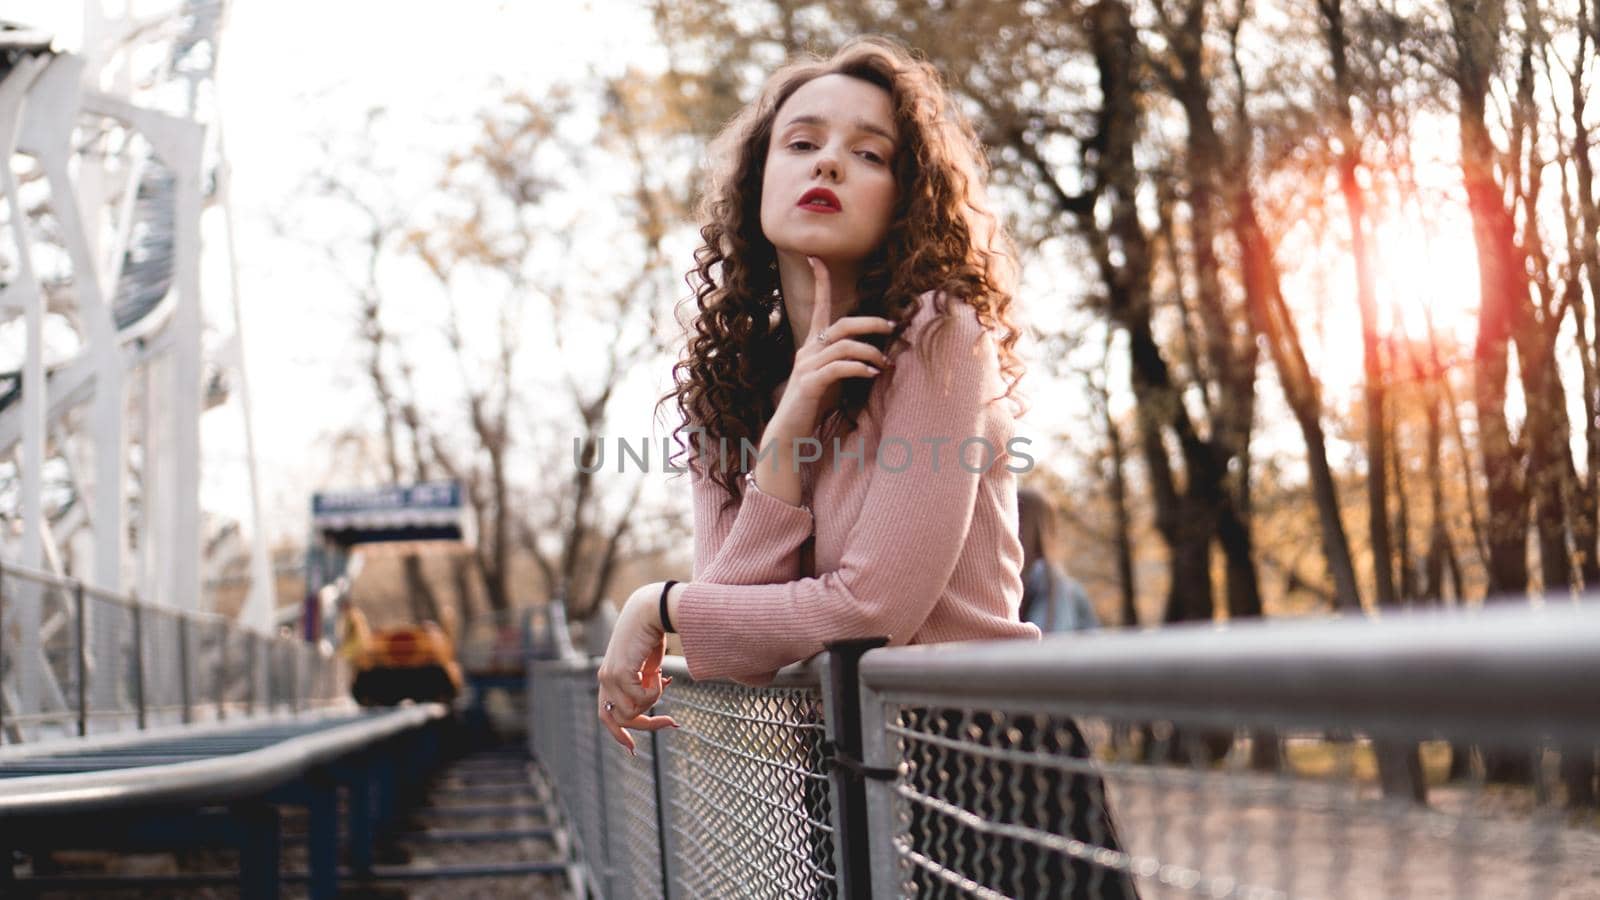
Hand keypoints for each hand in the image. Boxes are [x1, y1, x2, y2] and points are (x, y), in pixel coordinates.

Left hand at [596, 583, 678, 754]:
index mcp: (609, 677)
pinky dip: (655, 691)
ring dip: (654, 700)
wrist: (650, 610)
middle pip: (621, 719)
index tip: (632, 749)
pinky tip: (659, 672)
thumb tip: (651, 701)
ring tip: (661, 678)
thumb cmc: (652, 632)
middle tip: (672, 721)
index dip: (618, 733)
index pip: (606, 715)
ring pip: (633, 711)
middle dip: (648, 724)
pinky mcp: (618, 673)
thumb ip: (645, 684)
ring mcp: (609, 677)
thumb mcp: (648, 665)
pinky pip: (641, 699)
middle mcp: (604, 679)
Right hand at [773, 256, 894, 431]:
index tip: (816, 258)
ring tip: (886, 363)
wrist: (788, 434)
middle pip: (841, 324)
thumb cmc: (811, 406)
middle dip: (870, 323)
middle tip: (893, 326)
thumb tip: (874, 356)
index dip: (818, 282)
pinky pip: (838, 368)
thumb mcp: (829, 379)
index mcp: (812, 346)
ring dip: (870, 351)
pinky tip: (873, 373)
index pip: (818, 307)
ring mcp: (807, 367)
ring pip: (843, 346)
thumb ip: (844, 363)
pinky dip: (859, 368)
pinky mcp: (810, 384)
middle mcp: (807, 351)